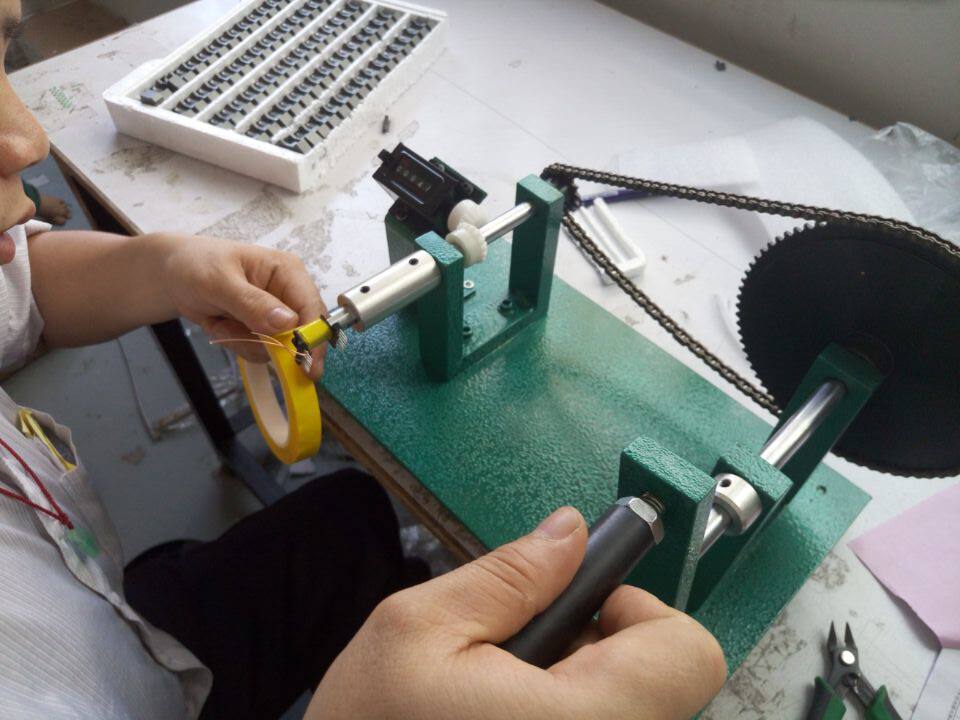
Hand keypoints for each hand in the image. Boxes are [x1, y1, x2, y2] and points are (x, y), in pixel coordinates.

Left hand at [163, 235, 326, 376]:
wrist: (172, 275)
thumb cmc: (196, 266)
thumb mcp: (218, 281)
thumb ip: (252, 302)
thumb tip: (288, 323)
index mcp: (288, 272)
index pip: (312, 308)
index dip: (312, 339)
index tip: (305, 366)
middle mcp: (289, 294)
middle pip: (302, 334)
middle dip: (267, 342)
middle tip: (234, 335)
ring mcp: (276, 315)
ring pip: (278, 348)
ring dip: (244, 342)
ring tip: (218, 322)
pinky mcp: (263, 330)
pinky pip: (261, 351)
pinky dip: (237, 344)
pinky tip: (219, 325)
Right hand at [308, 507, 725, 719]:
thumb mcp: (417, 631)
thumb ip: (508, 575)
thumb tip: (571, 533)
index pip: (691, 653)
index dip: (638, 614)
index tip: (575, 613)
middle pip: (663, 682)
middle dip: (597, 648)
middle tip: (518, 657)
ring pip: (630, 708)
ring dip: (575, 686)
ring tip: (500, 696)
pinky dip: (563, 717)